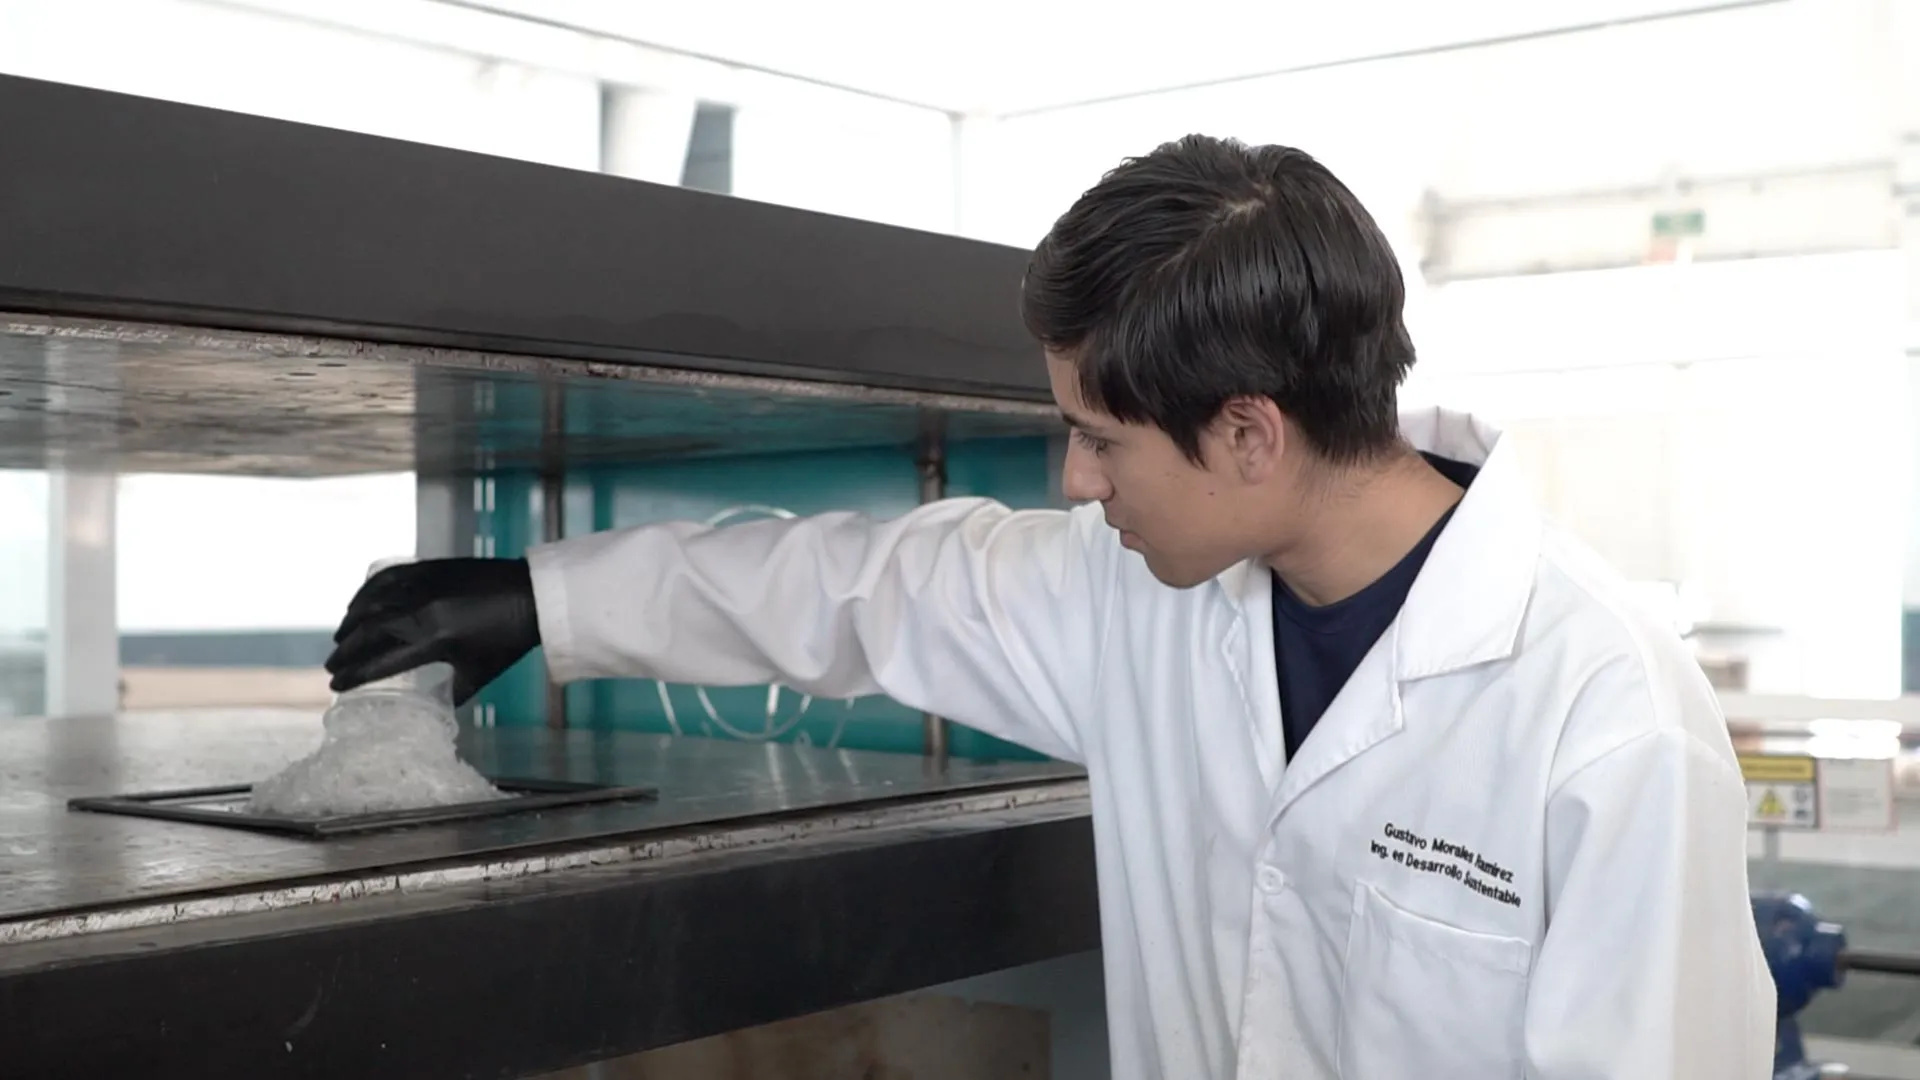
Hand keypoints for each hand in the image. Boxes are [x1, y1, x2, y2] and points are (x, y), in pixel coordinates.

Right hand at [324, 558, 540, 705]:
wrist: (531, 595)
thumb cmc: (509, 639)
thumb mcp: (480, 674)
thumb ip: (454, 693)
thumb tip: (433, 710)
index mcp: (434, 640)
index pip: (382, 662)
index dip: (355, 676)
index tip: (336, 686)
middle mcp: (421, 610)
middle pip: (368, 633)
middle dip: (345, 652)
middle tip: (331, 666)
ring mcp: (422, 585)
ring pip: (371, 604)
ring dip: (350, 623)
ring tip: (340, 640)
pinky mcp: (427, 568)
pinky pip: (385, 579)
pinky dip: (365, 593)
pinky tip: (356, 605)